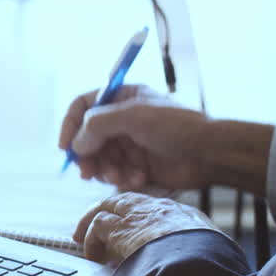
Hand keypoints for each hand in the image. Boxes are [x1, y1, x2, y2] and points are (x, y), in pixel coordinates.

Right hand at [58, 85, 212, 190]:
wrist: (209, 153)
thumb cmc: (176, 126)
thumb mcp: (133, 115)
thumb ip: (98, 124)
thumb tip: (76, 144)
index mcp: (121, 97)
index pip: (83, 106)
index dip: (70, 125)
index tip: (65, 147)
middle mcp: (122, 119)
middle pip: (87, 137)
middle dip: (88, 156)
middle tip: (88, 173)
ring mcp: (129, 142)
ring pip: (100, 159)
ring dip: (107, 170)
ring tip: (122, 176)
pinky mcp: (137, 164)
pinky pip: (115, 173)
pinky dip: (122, 178)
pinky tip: (139, 178)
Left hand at [73, 191, 219, 263]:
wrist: (197, 263)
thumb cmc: (208, 265)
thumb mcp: (212, 257)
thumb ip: (199, 257)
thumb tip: (198, 273)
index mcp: (184, 215)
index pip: (155, 209)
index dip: (139, 219)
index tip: (132, 232)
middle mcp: (159, 209)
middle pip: (127, 201)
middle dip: (111, 213)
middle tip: (99, 230)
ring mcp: (139, 214)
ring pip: (107, 207)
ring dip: (94, 226)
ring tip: (88, 243)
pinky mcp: (121, 227)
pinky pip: (97, 225)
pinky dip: (92, 240)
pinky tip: (93, 256)